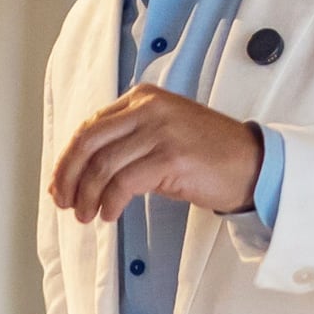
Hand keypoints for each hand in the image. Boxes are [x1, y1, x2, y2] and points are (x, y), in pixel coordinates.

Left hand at [49, 84, 262, 221]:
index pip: (90, 126)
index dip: (68, 158)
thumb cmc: (208, 153)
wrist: (253, 163)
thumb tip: (84, 171)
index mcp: (142, 98)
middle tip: (64, 201)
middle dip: (69, 175)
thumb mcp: (163, 131)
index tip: (59, 183)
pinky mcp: (171, 158)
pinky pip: (124, 182)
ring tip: (86, 215)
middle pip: (88, 141)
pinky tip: (109, 214)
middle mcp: (148, 108)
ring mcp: (160, 131)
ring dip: (88, 195)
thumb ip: (128, 139)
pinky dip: (110, 202)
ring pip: (103, 165)